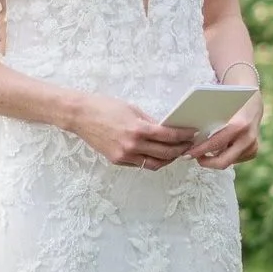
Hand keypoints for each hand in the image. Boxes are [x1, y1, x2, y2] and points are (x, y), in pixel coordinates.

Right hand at [68, 93, 197, 169]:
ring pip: (155, 164)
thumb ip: (150, 121)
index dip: (183, 136)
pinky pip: (140, 164)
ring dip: (168, 160)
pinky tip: (157, 154)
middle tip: (188, 145)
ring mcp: (125, 155)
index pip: (168, 136)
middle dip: (180, 149)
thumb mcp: (132, 109)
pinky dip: (151, 160)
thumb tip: (167, 129)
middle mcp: (133, 145)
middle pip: (165, 153)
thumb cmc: (105, 107)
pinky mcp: (118, 160)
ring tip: (175, 153)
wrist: (80, 116)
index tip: (192, 134)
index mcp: (138, 129)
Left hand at [193, 95, 261, 168]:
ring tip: (205, 149)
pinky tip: (220, 147)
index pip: (215, 144)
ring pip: (227, 161)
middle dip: (206, 162)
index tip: (187, 155)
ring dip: (214, 158)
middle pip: (223, 162)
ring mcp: (252, 146)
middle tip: (194, 157)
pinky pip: (234, 159)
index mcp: (239, 126)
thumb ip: (209, 123)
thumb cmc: (232, 104)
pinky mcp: (253, 151)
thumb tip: (190, 138)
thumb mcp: (220, 108)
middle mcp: (248, 139)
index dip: (199, 151)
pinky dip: (224, 155)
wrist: (253, 102)